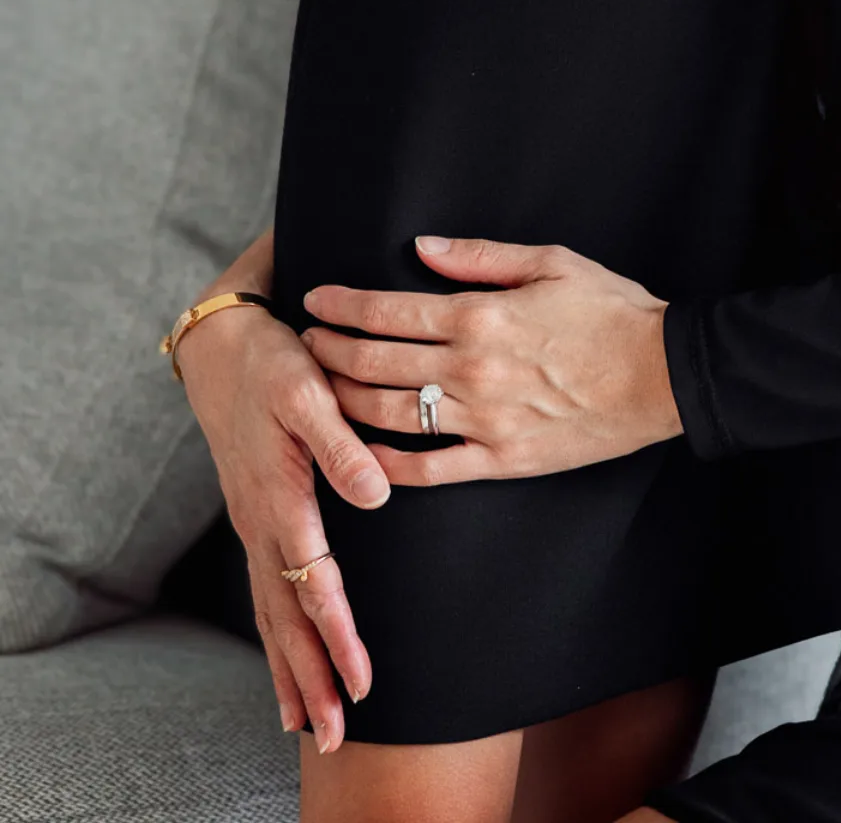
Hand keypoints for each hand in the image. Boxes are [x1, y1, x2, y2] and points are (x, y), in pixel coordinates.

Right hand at [178, 290, 387, 753]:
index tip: (362, 680)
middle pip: (285, 617)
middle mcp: (261, 524)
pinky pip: (264, 595)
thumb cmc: (274, 362)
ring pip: (270, 614)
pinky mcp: (256, 521)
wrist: (224, 345)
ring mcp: (253, 527)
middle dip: (311, 678)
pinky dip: (276, 640)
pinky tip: (287, 673)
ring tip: (311, 728)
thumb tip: (376, 497)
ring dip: (291, 671)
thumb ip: (341, 444)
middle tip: (336, 736)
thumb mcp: (309, 390)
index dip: (338, 633)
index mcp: (279, 497)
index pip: (313, 582)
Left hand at [302, 236, 682, 488]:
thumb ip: (479, 257)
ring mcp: (484, 419)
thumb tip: (421, 248)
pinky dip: (388, 463)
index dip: (344, 305)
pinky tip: (363, 453)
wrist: (663, 373)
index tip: (316, 300)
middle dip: (331, 351)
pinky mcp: (502, 459)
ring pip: (392, 415)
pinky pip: (431, 468)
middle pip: (377, 363)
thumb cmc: (611, 311)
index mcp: (481, 315)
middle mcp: (472, 368)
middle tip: (307, 343)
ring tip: (321, 390)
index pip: (390, 310)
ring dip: (346, 402)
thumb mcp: (550, 262)